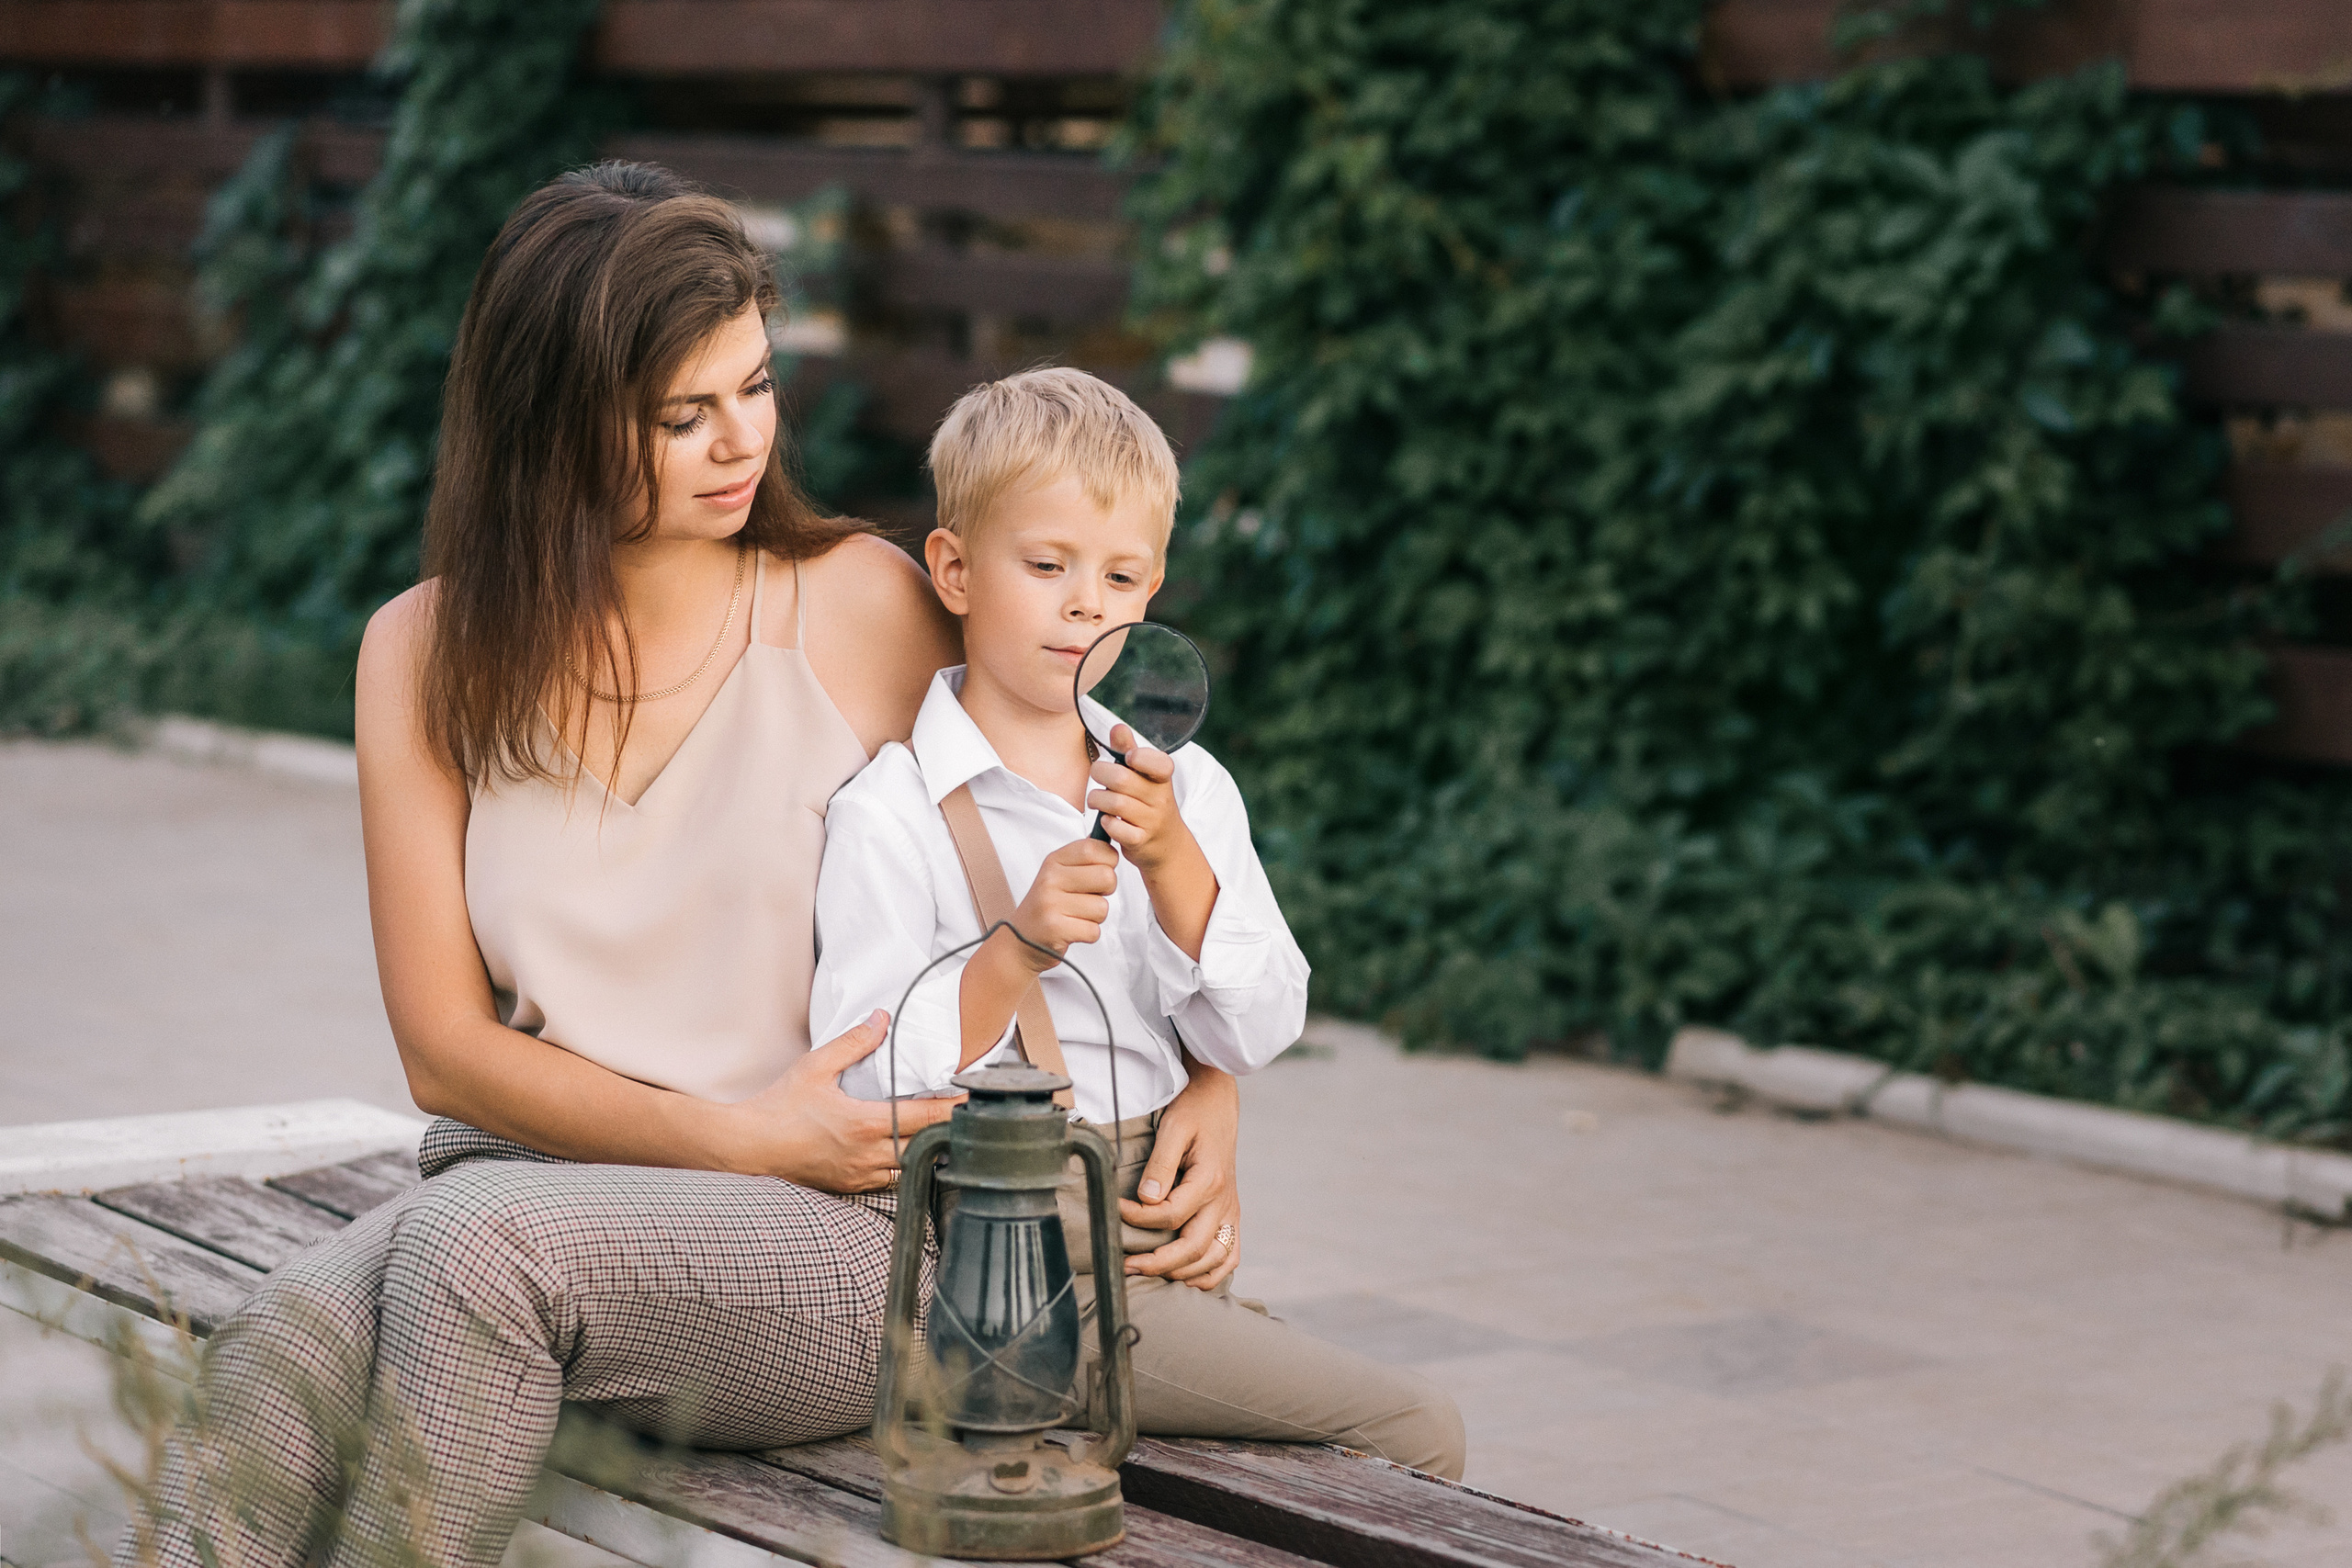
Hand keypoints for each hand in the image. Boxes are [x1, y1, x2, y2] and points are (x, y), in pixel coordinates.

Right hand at [711, 1009, 957, 1192]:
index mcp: (864, 1124)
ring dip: (925, 1152)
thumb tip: (881, 1019)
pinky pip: (888, 1181)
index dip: (954, 1108)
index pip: (925, 1117)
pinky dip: (901, 1167)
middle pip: (925, 1147)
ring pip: (909, 1168)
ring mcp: (859, 1175)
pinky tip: (904, 1152)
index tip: (973, 1098)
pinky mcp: (849, 1186)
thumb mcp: (816, 1066)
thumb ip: (854, 1043)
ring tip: (939, 1133)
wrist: (749, 1145)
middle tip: (964, 1115)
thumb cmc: (780, 1105)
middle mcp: (867, 1154)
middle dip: (947, 1131)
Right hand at [1006, 837, 1119, 972]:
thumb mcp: (1060, 873)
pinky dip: (1088, 934)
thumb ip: (1083, 856)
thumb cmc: (1049, 905)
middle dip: (1106, 891)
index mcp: (1054, 861)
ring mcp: (1051, 904)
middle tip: (1087, 898)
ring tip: (1076, 916)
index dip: (1108, 861)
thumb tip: (1109, 833)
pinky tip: (1072, 930)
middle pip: (1107, 877)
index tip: (1099, 871)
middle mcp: (1050, 879)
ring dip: (1095, 917)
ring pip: (1102, 907)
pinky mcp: (1055, 929)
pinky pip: (1094, 930)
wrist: (1021, 940)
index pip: (1094, 848)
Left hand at [1088, 725, 1198, 873]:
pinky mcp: (1140, 840)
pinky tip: (1106, 820)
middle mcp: (1161, 798)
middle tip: (1097, 775)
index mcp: (1162, 778)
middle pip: (1122, 779)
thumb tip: (1118, 727)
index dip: (1141, 757)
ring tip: (1096, 799)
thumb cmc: (1149, 803)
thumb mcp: (1145, 776)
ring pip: (1115, 804)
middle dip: (1101, 773)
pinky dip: (1106, 823)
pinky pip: (1117, 829)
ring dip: (1097, 799)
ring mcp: (1152, 821)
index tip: (1128, 758)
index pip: (1160, 763)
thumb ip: (1129, 751)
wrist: (1167, 845)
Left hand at [1122, 1057, 1240, 1291]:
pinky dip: (1211, 1273)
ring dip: (1183, 1273)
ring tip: (1150, 1272)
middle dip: (1158, 1263)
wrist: (1218, 1102)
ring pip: (1213, 1259)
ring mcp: (1230, 1210)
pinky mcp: (1231, 1214)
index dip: (1139, 1219)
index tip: (1115, 1209)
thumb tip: (1146, 1198)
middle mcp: (1224, 1201)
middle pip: (1193, 1248)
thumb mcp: (1173, 1128)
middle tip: (1127, 1265)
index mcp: (1209, 1180)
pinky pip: (1230, 1255)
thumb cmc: (1194, 1112)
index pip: (1170, 1215)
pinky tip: (1187, 1276)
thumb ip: (1160, 1165)